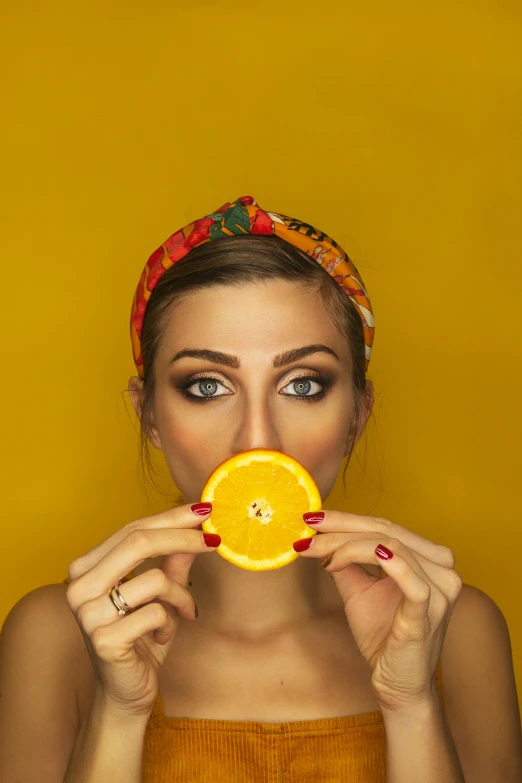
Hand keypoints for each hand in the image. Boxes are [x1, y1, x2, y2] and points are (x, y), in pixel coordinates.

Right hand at [65, 502, 219, 718]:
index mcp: (86, 567)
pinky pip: (156, 613)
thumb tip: (199, 525)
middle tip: (215, 541)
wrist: (125, 694)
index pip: (132, 529)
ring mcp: (88, 614)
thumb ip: (173, 560)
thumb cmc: (142, 638)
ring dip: (181, 596)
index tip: (205, 511)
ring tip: (184, 612)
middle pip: (139, 542)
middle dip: (184, 538)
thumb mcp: (160, 593)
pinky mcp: (104, 640)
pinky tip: (161, 638)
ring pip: (155, 579)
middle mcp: (79, 586)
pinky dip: (170, 623)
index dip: (171, 518)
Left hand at [293, 511, 462, 711]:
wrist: (398, 684)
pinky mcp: (431, 612)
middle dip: (341, 528)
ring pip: (391, 547)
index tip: (311, 517)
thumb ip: (345, 561)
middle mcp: (442, 567)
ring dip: (348, 545)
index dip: (346, 518)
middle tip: (307, 528)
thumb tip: (318, 534)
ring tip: (318, 552)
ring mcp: (441, 589)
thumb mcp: (358, 589)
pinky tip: (368, 554)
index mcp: (429, 558)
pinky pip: (413, 581)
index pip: (385, 525)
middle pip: (386, 531)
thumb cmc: (383, 636)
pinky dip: (389, 563)